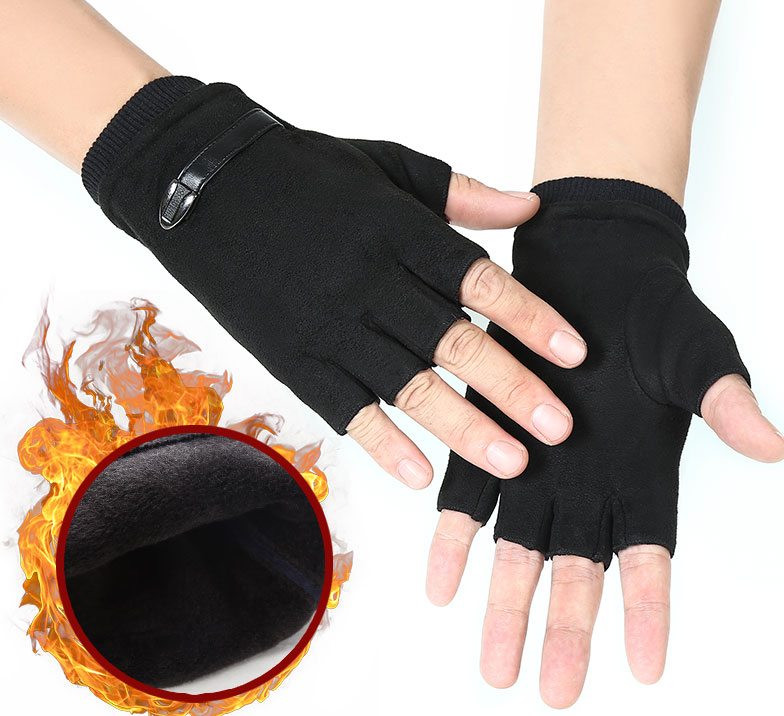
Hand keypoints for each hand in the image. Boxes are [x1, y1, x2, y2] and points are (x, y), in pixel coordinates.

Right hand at [86, 78, 587, 488]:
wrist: (201, 188)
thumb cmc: (302, 173)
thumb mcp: (387, 165)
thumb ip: (460, 193)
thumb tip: (532, 203)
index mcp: (402, 234)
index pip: (482, 281)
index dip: (531, 318)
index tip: (576, 353)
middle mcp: (373, 285)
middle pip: (456, 344)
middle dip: (512, 387)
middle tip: (562, 429)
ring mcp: (332, 327)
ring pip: (410, 386)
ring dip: (464, 428)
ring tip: (513, 464)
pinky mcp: (295, 359)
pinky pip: (346, 408)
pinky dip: (384, 442)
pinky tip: (422, 475)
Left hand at [430, 180, 783, 706]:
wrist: (595, 265)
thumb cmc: (655, 313)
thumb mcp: (699, 355)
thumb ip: (725, 401)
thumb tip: (769, 444)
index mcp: (642, 473)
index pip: (648, 555)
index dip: (648, 610)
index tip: (648, 667)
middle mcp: (586, 482)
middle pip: (577, 570)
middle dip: (566, 630)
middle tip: (553, 693)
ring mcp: (536, 463)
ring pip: (519, 548)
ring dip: (505, 603)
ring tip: (494, 665)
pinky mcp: (490, 433)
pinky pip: (467, 495)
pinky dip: (455, 536)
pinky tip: (441, 584)